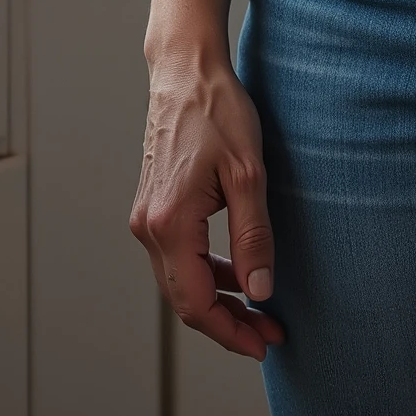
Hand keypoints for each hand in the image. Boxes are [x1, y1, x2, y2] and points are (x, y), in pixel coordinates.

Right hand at [130, 46, 284, 360]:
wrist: (186, 71)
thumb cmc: (218, 111)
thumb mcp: (249, 174)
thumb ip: (254, 236)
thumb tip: (260, 291)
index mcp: (169, 224)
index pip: (196, 303)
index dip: (231, 331)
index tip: (264, 343)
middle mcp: (148, 228)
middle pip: (185, 300)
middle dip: (228, 323)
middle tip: (269, 335)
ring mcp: (146, 219)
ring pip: (181, 281)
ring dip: (219, 300)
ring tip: (260, 311)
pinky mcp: (154, 208)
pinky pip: (179, 257)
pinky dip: (208, 273)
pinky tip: (237, 274)